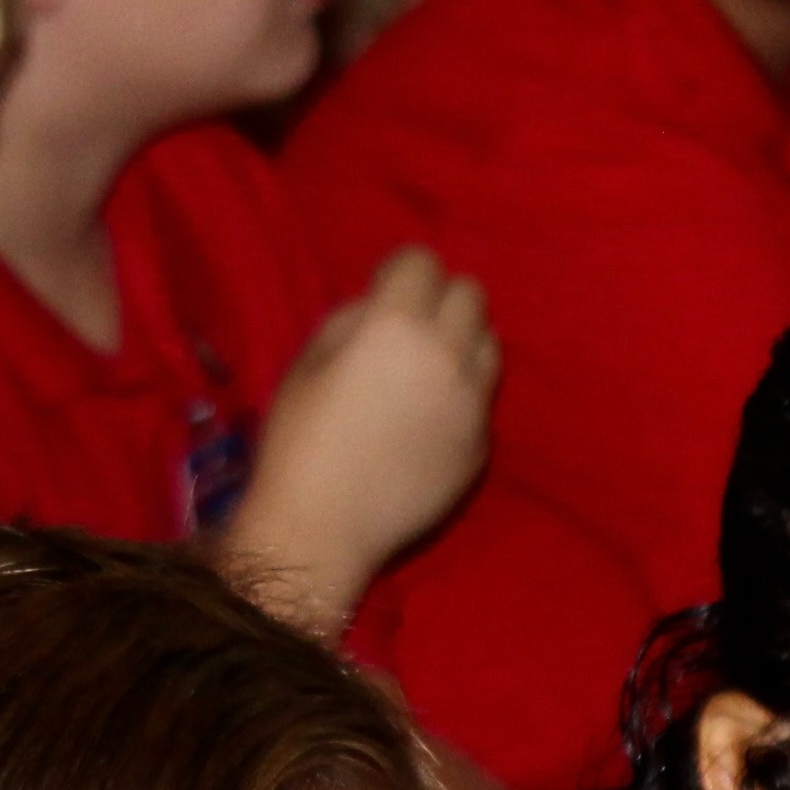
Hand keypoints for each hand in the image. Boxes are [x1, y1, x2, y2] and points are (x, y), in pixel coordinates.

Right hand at [230, 247, 498, 634]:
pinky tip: (428, 421)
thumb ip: (355, 318)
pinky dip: (463, 396)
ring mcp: (473, 405)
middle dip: (441, 300)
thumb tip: (384, 306)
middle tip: (410, 328)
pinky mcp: (482, 446)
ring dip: (462, 343)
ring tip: (427, 370)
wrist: (325, 527)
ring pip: (489, 344)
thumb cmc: (300, 440)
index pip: (424, 261)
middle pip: (471, 295)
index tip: (384, 294)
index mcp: (397, 326)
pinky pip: (483, 399)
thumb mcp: (309, 359)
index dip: (400, 274)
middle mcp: (448, 357)